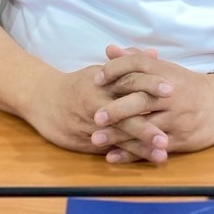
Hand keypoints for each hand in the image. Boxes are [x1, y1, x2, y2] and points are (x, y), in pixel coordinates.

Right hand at [22, 57, 172, 156]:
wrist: (42, 98)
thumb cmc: (78, 84)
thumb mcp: (102, 70)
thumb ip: (129, 64)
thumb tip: (154, 53)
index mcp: (104, 82)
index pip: (130, 81)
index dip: (150, 85)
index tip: (172, 89)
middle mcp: (98, 103)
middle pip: (125, 114)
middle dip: (146, 126)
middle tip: (168, 135)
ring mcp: (92, 124)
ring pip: (119, 136)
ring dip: (140, 146)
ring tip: (162, 154)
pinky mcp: (87, 140)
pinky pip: (109, 148)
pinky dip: (127, 154)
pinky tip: (142, 160)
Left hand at [89, 47, 213, 164]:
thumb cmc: (186, 86)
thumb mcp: (165, 69)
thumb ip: (136, 60)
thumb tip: (109, 50)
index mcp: (165, 74)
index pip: (139, 65)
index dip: (116, 70)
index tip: (96, 79)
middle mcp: (170, 95)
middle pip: (141, 100)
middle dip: (117, 109)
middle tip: (95, 116)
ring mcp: (176, 118)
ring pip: (145, 127)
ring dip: (120, 135)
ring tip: (96, 139)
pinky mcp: (180, 139)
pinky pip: (153, 147)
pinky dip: (132, 153)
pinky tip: (113, 156)